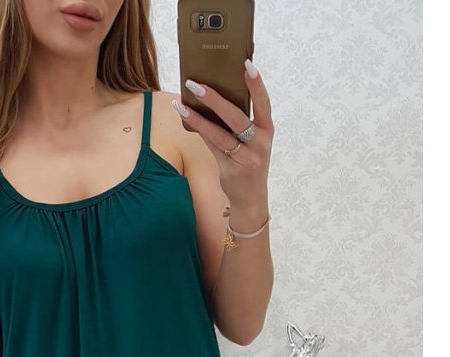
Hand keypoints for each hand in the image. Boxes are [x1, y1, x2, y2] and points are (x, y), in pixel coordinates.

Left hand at [172, 61, 273, 223]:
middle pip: (236, 117)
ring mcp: (246, 158)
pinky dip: (199, 131)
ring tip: (182, 104)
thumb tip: (215, 94)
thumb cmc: (249, 162)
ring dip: (198, 118)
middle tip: (196, 84)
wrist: (251, 199)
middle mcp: (259, 143)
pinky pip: (212, 146)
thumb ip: (240, 121)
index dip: (256, 84)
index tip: (246, 65)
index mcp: (267, 130)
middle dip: (216, 99)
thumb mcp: (253, 141)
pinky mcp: (231, 169)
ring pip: (219, 134)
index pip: (263, 103)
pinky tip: (185, 118)